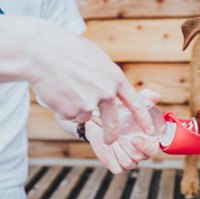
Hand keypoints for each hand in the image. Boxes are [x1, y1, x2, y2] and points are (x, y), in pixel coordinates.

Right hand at [25, 17, 153, 143]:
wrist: (42, 52)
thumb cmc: (70, 51)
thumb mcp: (98, 59)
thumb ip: (109, 77)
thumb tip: (115, 89)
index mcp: (115, 78)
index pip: (135, 103)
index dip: (143, 119)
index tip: (150, 131)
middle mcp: (106, 92)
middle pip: (112, 122)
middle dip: (111, 134)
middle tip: (110, 140)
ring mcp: (90, 103)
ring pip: (86, 115)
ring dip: (78, 107)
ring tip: (68, 88)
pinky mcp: (72, 111)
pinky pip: (72, 114)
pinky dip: (66, 107)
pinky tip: (60, 91)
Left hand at [86, 89, 160, 173]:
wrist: (99, 123)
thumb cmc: (121, 113)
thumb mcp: (132, 104)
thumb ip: (146, 99)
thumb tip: (157, 96)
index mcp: (149, 140)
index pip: (153, 149)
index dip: (145, 146)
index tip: (134, 138)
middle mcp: (141, 153)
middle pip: (139, 157)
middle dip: (128, 147)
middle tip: (119, 136)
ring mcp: (130, 161)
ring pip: (128, 163)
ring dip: (119, 151)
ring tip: (113, 140)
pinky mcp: (117, 166)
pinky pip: (118, 168)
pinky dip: (112, 159)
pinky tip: (109, 148)